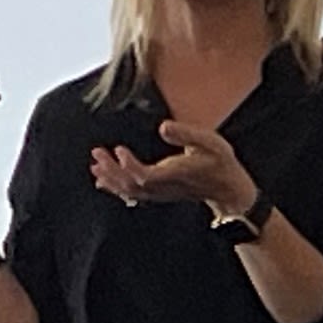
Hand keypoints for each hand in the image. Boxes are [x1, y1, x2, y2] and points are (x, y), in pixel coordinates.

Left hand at [91, 121, 251, 216]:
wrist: (227, 189)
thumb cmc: (219, 162)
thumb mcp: (210, 142)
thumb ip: (187, 134)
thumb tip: (163, 126)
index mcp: (175, 174)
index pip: (145, 176)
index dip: (129, 166)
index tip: (118, 149)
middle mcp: (164, 187)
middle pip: (131, 184)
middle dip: (111, 170)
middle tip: (96, 153)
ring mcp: (160, 193)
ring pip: (129, 192)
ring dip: (110, 179)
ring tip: (94, 166)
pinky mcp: (158, 194)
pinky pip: (133, 195)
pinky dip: (116, 188)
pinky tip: (102, 182)